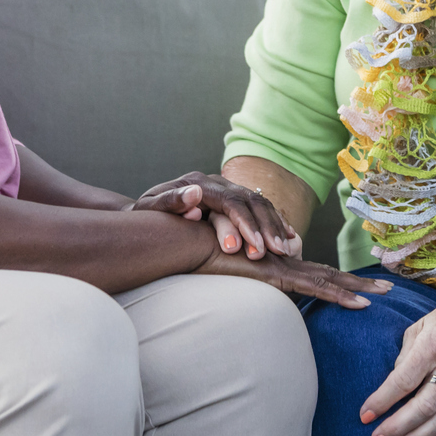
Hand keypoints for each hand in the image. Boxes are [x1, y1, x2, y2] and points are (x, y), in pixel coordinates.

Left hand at [133, 171, 301, 259]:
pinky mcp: (235, 199)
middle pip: (251, 201)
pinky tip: (289, 238)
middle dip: (266, 227)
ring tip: (286, 249)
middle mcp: (217, 183)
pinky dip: (277, 222)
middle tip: (277, 252)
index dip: (245, 224)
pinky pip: (262, 207)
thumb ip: (171, 201)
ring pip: (260, 203)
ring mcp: (228, 188)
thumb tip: (194, 195)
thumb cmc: (145, 216)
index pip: (230, 201)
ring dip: (275, 226)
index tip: (256, 248)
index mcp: (199, 183)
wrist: (147, 211)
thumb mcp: (148, 208)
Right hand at [194, 243, 388, 307]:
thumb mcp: (227, 272)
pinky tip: (359, 304)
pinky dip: (340, 296)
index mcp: (276, 266)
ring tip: (383, 294)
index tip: (360, 287)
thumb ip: (241, 278)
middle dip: (359, 283)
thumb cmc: (203, 255)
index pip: (314, 274)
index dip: (338, 281)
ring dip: (358, 288)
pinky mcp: (278, 275)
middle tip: (387, 288)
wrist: (190, 241)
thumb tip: (244, 292)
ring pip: (329, 280)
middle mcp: (285, 264)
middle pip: (329, 275)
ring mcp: (283, 268)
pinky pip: (316, 288)